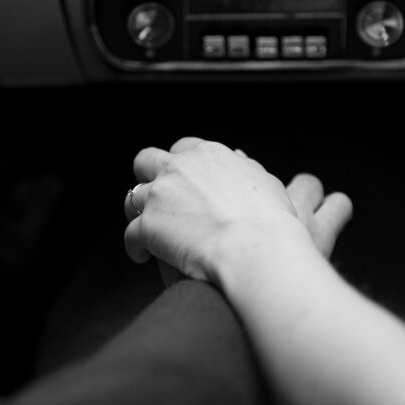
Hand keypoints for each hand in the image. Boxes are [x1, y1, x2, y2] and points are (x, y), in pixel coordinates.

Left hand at [124, 138, 351, 284]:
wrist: (257, 252)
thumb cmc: (273, 227)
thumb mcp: (269, 188)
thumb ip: (252, 174)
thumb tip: (244, 162)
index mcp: (211, 155)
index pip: (187, 148)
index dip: (182, 165)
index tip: (185, 182)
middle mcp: (181, 167)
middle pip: (148, 159)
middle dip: (148, 176)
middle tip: (156, 198)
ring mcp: (161, 195)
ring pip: (134, 195)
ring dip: (138, 210)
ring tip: (144, 229)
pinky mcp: (148, 225)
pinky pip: (130, 234)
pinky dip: (135, 245)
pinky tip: (141, 256)